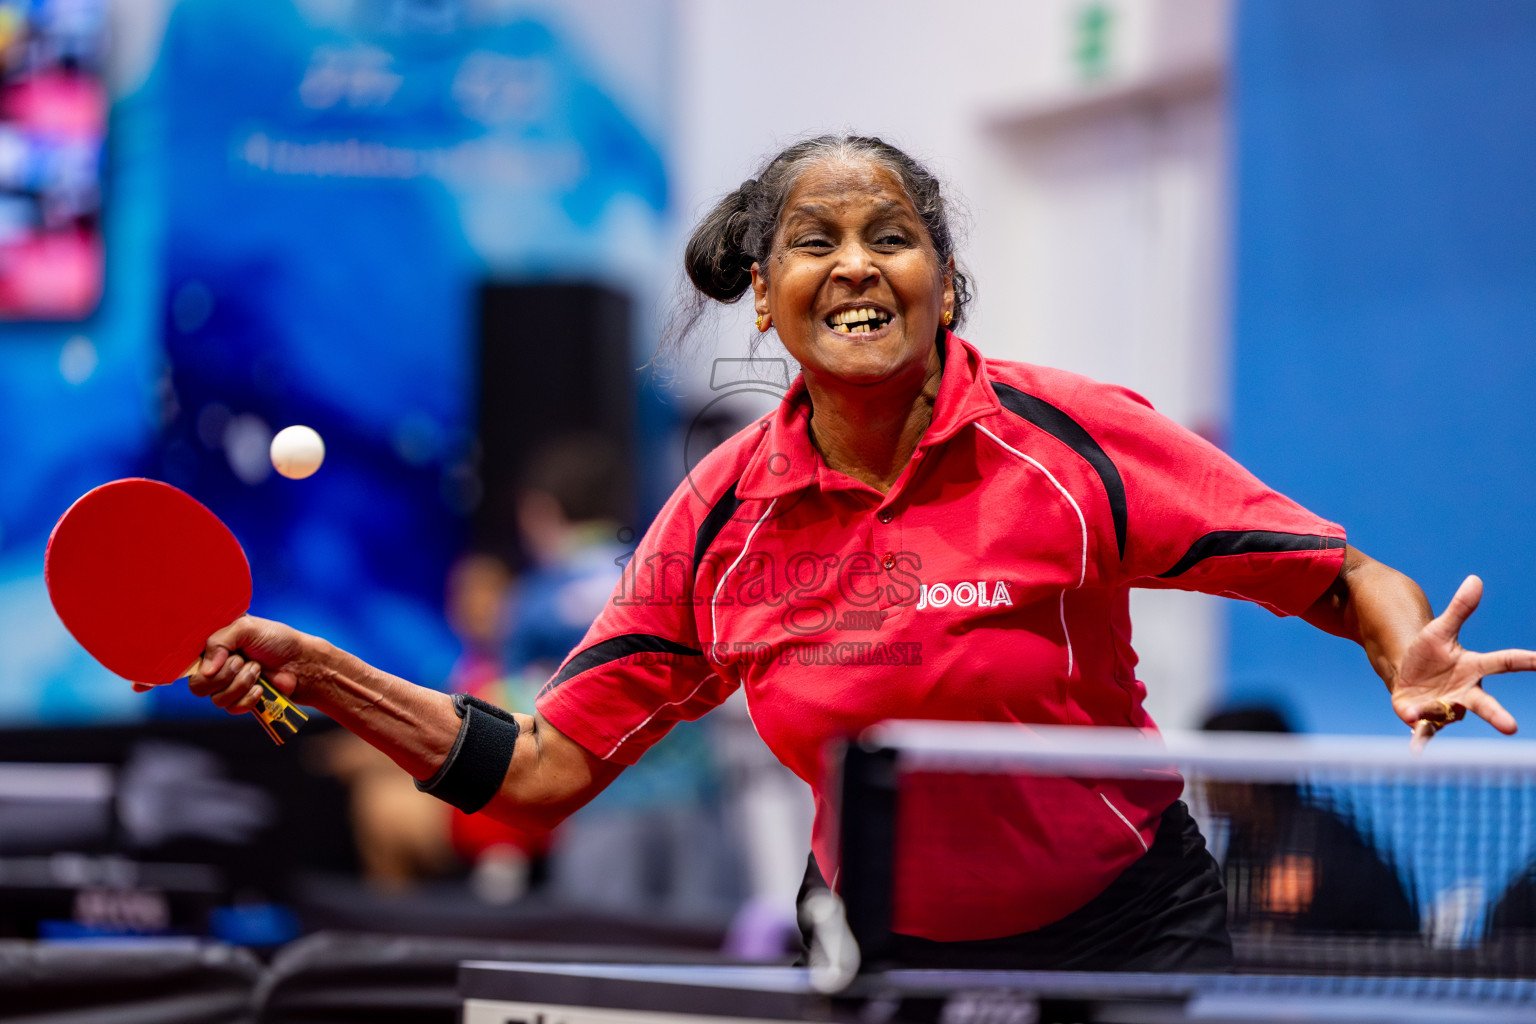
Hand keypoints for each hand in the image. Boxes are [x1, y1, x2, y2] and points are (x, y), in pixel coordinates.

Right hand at [137, 615, 316, 715]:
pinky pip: (229, 708)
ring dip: (239, 683)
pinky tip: (260, 687)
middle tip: (241, 660)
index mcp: (209, 645)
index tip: (137, 685)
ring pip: (212, 697)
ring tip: (256, 669)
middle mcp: (213, 666)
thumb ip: (220, 642)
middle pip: (194, 684)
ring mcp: (225, 685)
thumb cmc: (276, 638)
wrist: (302, 662)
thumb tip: (205, 671)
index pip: (176, 660)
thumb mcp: (246, 627)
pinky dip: (247, 697)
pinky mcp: (239, 701)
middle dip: (222, 674)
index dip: (154, 674)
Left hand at [1392, 576, 1535, 748]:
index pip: (1504, 662)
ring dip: (1434, 712)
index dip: (1526, 661)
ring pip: (1447, 713)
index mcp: (1475, 668)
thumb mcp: (1440, 629)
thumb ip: (1459, 609)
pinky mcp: (1425, 718)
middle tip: (1511, 727)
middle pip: (1484, 704)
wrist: (1408, 674)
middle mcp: (1466, 693)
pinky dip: (1420, 736)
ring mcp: (1447, 708)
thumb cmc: (1430, 652)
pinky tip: (1416, 748)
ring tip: (1417, 709)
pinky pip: (1425, 730)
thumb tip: (1475, 579)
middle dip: (1497, 715)